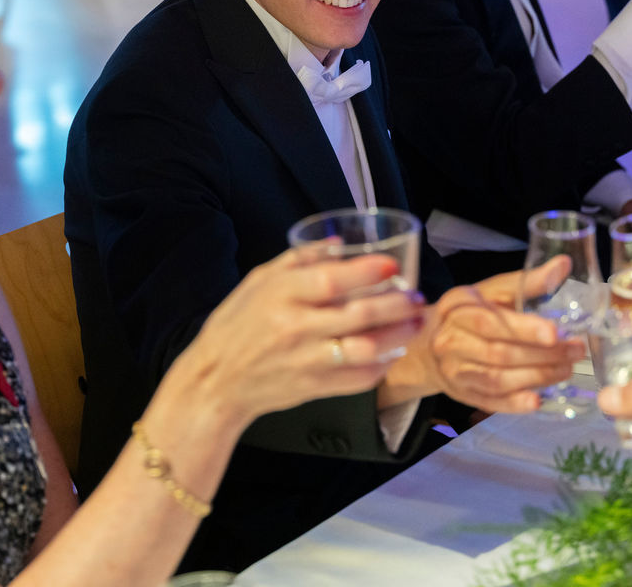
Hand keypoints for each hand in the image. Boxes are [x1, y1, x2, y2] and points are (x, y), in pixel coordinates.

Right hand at [186, 248, 426, 422]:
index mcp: (281, 296)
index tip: (392, 266)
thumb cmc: (235, 326)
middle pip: (358, 315)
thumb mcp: (257, 281)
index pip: (331, 281)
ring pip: (366, 349)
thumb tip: (339, 243)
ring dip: (398, 336)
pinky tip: (392, 352)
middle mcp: (296, 328)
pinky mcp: (314, 388)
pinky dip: (381, 366)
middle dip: (396, 304)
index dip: (366, 271)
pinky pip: (358, 379)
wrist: (215, 382)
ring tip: (414, 323)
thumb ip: (298, 259)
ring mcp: (307, 361)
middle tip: (416, 296)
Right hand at [406, 262, 587, 412]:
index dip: (523, 329)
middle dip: (542, 355)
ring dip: (536, 377)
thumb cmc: (471, 313)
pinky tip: (537, 400)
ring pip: (496, 379)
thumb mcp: (493, 291)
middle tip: (575, 351)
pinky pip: (490, 401)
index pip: (490, 321)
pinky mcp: (461, 393)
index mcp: (457, 307)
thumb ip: (529, 281)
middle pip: (498, 353)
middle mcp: (450, 340)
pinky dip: (515, 403)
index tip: (555, 333)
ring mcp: (454, 369)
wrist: (431, 344)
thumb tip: (563, 264)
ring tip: (566, 370)